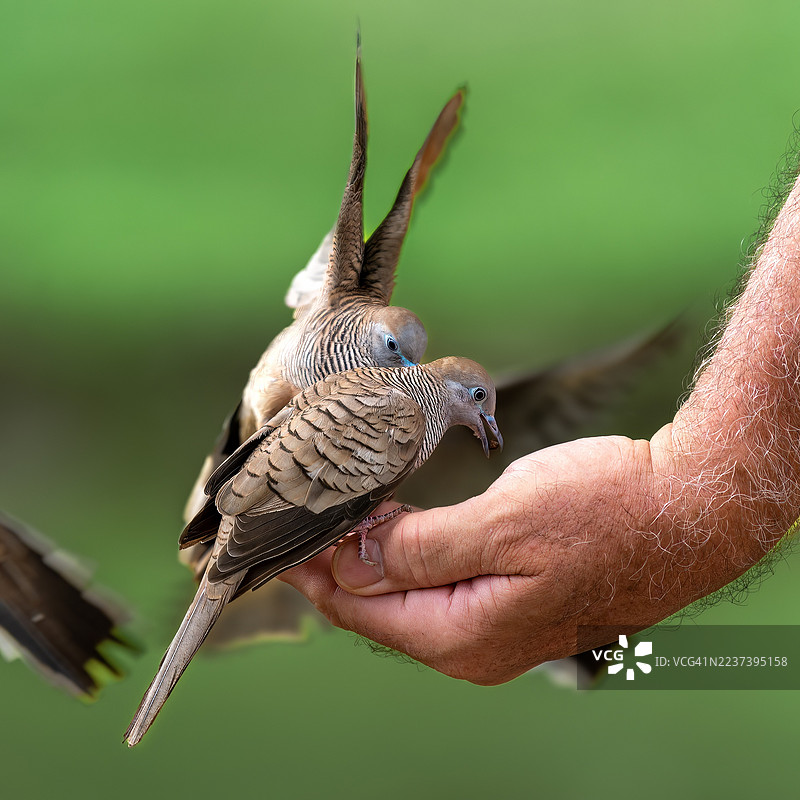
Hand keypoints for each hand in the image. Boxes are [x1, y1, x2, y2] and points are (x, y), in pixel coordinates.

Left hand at [281, 431, 697, 683]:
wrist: (685, 508)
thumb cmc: (607, 512)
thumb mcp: (502, 524)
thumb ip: (418, 549)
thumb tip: (348, 563)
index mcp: (465, 636)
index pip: (360, 612)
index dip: (314, 573)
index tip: (278, 538)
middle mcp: (474, 643)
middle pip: (378, 609)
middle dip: (334, 565)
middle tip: (301, 516)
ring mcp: (494, 623)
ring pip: (405, 595)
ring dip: (368, 557)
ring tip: (335, 515)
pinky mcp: (510, 598)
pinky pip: (437, 583)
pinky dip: (404, 555)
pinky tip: (390, 524)